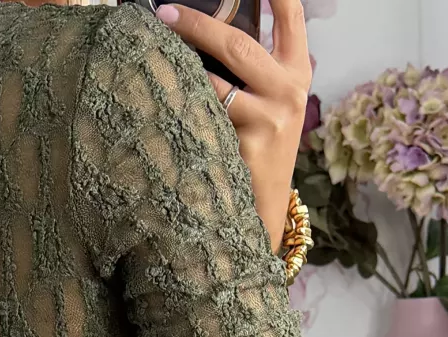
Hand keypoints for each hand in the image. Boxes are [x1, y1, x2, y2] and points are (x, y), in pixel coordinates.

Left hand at [156, 1, 311, 250]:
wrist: (266, 206)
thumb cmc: (262, 147)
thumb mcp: (274, 102)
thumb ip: (256, 69)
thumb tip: (210, 31)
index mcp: (297, 71)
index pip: (291, 17)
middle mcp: (288, 90)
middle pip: (238, 45)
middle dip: (198, 24)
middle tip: (165, 12)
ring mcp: (269, 119)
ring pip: (214, 84)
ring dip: (179, 68)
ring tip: (151, 54)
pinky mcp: (247, 146)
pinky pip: (204, 118)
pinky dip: (180, 108)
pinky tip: (158, 103)